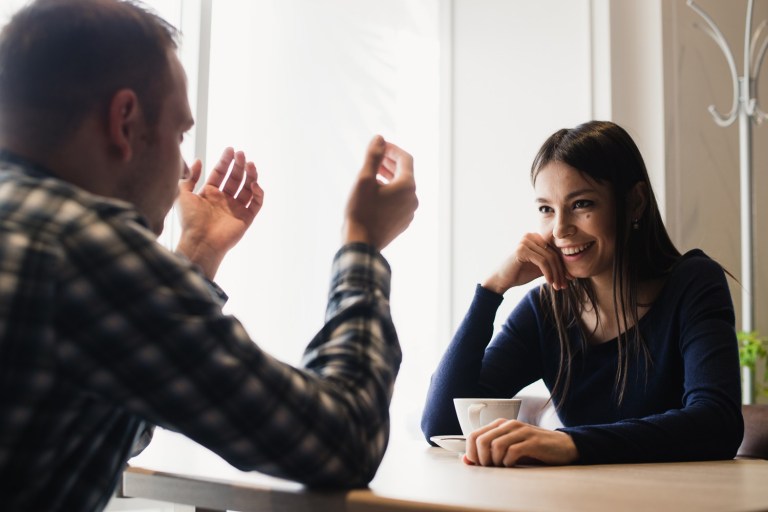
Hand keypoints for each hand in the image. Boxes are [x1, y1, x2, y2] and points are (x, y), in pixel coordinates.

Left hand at [175, 147, 263, 278]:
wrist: (200, 241)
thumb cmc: (189, 220)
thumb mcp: (182, 194)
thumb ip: (189, 177)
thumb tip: (198, 160)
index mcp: (210, 193)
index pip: (221, 173)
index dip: (226, 161)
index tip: (231, 150)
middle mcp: (224, 200)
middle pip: (235, 178)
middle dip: (239, 165)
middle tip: (241, 154)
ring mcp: (236, 209)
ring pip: (248, 188)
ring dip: (251, 175)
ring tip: (251, 164)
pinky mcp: (246, 218)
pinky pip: (256, 203)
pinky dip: (258, 193)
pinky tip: (253, 184)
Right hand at [342, 135, 417, 250]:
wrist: (361, 244)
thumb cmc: (361, 211)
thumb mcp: (364, 179)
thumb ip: (374, 156)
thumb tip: (380, 138)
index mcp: (407, 186)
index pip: (405, 159)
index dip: (393, 149)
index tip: (380, 145)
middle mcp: (413, 199)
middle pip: (405, 174)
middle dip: (390, 163)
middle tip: (376, 157)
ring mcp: (409, 213)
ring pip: (402, 189)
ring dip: (390, 178)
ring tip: (373, 174)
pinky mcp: (402, 223)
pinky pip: (399, 202)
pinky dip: (390, 193)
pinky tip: (375, 194)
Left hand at [463, 418, 578, 466]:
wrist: (563, 445)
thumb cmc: (533, 449)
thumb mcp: (508, 449)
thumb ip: (487, 453)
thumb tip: (466, 460)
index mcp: (500, 424)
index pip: (473, 436)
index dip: (472, 453)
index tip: (479, 464)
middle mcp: (508, 425)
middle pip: (481, 440)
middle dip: (482, 459)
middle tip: (490, 468)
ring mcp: (521, 431)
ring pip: (495, 445)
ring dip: (496, 461)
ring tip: (503, 467)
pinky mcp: (533, 441)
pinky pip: (512, 452)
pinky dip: (509, 462)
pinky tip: (513, 465)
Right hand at [482, 233, 570, 294]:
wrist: (500, 280)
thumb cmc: (518, 274)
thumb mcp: (539, 269)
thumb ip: (552, 267)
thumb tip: (572, 274)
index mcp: (535, 237)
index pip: (555, 250)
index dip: (563, 266)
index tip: (569, 280)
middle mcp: (530, 236)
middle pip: (554, 253)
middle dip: (561, 271)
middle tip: (564, 285)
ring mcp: (525, 241)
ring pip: (550, 258)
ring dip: (556, 274)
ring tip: (557, 286)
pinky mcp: (522, 249)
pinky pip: (542, 261)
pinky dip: (548, 273)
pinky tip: (549, 282)